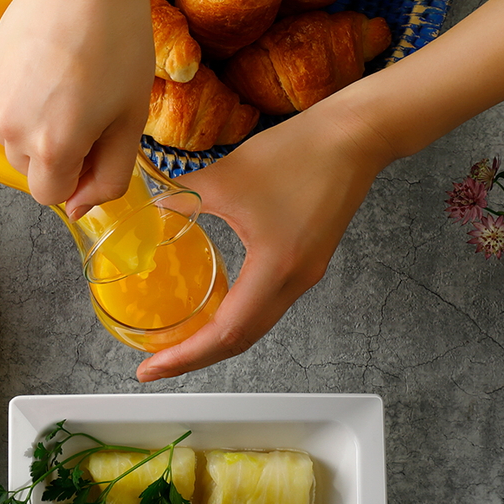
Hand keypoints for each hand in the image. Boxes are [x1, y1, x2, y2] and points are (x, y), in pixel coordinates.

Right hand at [0, 0, 151, 215]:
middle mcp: (12, 133)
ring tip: (68, 79)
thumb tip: (81, 208)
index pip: (52, 195)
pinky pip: (3, 108)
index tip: (99, 143)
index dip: (79, 178)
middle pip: (32, 169)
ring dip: (39, 125)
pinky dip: (23, 98)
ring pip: (15, 138)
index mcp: (53, 148)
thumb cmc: (117, 43)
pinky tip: (46, 63)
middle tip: (90, 106)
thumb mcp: (131, 118)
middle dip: (58, 152)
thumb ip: (111, 175)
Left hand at [138, 98, 391, 379]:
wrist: (357, 134)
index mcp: (274, 269)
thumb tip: (147, 210)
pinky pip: (266, 303)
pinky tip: (211, 309)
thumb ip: (180, 198)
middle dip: (195, 358)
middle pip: (242, 340)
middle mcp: (294, 282)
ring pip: (256, 325)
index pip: (226, 333)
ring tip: (178, 345)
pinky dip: (236, 316)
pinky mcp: (308, 260)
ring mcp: (305, 274)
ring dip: (217, 340)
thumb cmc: (297, 152)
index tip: (149, 369)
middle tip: (155, 366)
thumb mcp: (223, 177)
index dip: (185, 356)